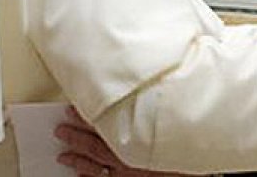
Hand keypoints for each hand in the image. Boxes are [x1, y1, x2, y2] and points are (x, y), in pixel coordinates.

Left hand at [56, 106, 184, 176]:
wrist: (196, 170)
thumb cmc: (187, 146)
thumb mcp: (176, 120)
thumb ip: (158, 106)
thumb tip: (155, 87)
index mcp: (136, 134)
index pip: (106, 121)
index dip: (88, 114)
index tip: (73, 107)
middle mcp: (129, 154)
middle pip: (96, 143)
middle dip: (77, 135)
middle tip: (60, 128)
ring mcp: (128, 171)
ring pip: (95, 165)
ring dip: (78, 158)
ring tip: (63, 154)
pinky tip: (81, 175)